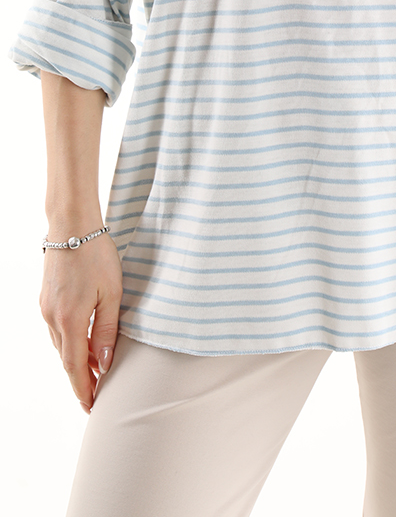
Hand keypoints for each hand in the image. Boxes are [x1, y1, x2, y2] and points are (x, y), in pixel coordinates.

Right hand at [39, 226, 122, 413]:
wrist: (72, 226)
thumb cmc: (97, 255)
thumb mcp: (112, 294)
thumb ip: (107, 330)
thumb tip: (104, 364)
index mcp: (70, 320)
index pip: (75, 367)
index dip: (83, 390)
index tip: (92, 407)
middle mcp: (52, 318)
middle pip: (67, 359)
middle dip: (82, 378)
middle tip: (98, 394)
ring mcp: (46, 308)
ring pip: (62, 345)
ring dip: (78, 359)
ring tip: (97, 370)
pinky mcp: (46, 299)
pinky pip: (58, 330)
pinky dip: (71, 341)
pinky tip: (85, 342)